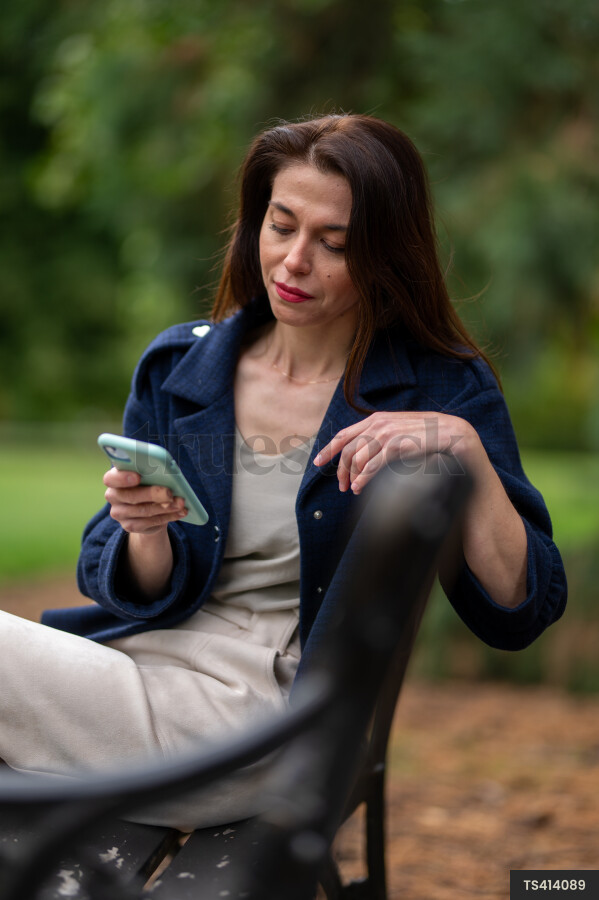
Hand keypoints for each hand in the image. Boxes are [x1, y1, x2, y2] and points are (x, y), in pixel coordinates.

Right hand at [103, 467, 187, 533]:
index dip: (123, 478)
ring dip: (165, 507)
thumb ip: (151, 472)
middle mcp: (113, 496)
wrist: (146, 505)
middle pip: (130, 496)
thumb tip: (167, 474)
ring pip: (143, 511)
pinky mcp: (129, 526)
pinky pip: (150, 522)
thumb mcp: (148, 474)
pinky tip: (180, 512)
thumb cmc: (148, 482)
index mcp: (113, 479)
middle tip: (169, 493)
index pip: (111, 478)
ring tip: (181, 503)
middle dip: (152, 494)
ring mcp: (119, 513)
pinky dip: (168, 516)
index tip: (138, 476)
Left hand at [314, 411, 476, 493]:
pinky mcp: (395, 446)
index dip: (328, 449)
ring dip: (351, 477)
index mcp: (376, 419)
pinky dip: (362, 479)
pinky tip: (359, 488)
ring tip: (352, 489)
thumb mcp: (398, 430)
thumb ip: (381, 436)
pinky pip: (371, 465)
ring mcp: (386, 434)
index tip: (317, 462)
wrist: (450, 432)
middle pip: (347, 449)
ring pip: (357, 459)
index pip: (344, 434)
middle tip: (341, 485)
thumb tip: (364, 453)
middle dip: (340, 470)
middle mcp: (378, 424)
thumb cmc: (425, 434)